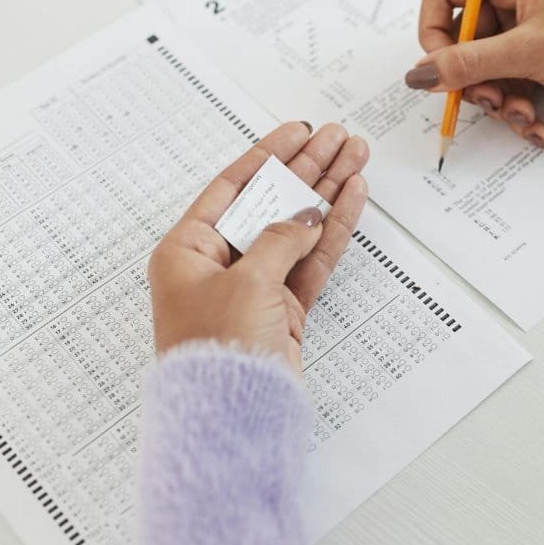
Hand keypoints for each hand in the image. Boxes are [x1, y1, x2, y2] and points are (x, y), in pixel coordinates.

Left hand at [148, 121, 368, 373]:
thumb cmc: (216, 349)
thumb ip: (281, 239)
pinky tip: (352, 199)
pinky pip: (313, 259)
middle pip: (271, 201)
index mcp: (187, 249)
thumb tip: (307, 214)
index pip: (232, 187)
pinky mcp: (284, 309)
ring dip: (328, 192)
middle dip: (307, 168)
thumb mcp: (245, 281)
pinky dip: (334, 230)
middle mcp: (220, 264)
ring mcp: (255, 285)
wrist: (231, 413)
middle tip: (339, 139)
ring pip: (300, 227)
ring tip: (356, 158)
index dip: (268, 155)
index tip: (298, 131)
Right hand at [406, 0, 543, 147]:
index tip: (438, 69)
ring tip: (524, 115)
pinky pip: (509, 80)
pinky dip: (518, 105)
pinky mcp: (537, 54)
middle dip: (477, 80)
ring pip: (485, 68)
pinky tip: (537, 125)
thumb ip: (468, 63)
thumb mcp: (527, 51)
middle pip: (464, 41)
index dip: (434, 33)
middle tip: (490, 100)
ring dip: (500, 99)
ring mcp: (525, 25)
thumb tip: (420, 73)